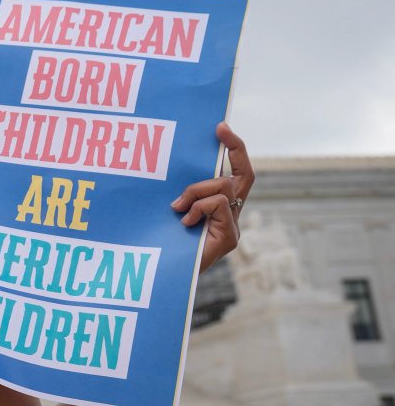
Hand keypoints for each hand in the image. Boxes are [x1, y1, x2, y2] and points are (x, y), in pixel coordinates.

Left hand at [171, 122, 254, 271]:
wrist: (162, 278)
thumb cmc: (160, 242)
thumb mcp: (169, 209)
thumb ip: (180, 192)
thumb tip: (171, 167)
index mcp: (217, 206)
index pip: (235, 172)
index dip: (233, 149)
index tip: (220, 127)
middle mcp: (230, 215)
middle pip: (245, 174)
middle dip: (236, 147)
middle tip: (220, 128)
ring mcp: (232, 227)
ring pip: (223, 186)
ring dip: (196, 190)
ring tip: (177, 207)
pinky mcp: (230, 238)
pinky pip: (218, 204)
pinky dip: (199, 207)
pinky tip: (184, 221)